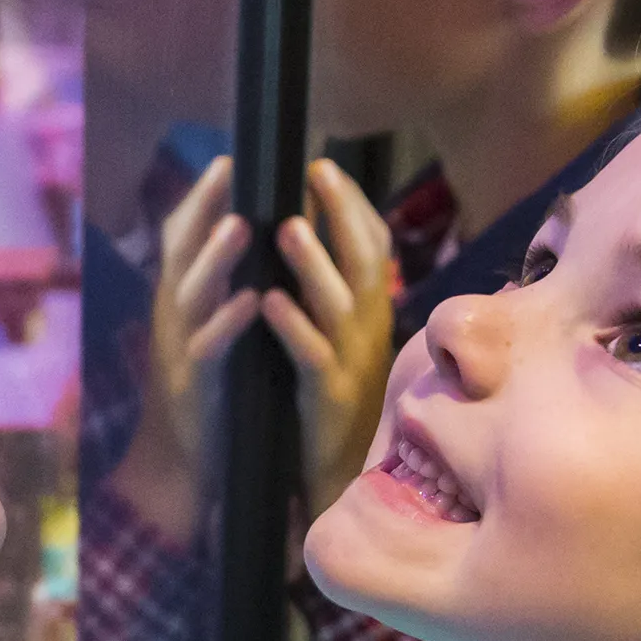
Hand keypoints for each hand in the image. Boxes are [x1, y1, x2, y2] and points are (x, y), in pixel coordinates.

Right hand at [109, 158, 259, 544]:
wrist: (185, 457)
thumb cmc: (212, 379)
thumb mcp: (208, 321)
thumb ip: (220, 279)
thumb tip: (249, 224)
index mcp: (181, 295)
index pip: (183, 235)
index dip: (202, 197)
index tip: (229, 158)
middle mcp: (174, 314)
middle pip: (180, 252)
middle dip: (203, 209)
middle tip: (228, 170)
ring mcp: (180, 348)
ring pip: (192, 295)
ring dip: (215, 258)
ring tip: (240, 226)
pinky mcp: (196, 385)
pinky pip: (209, 349)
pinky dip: (228, 323)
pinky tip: (252, 301)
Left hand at [268, 159, 395, 510]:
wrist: (338, 476)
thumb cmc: (330, 397)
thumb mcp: (340, 336)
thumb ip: (331, 290)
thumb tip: (303, 231)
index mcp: (370, 311)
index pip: (372, 244)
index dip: (351, 204)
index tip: (321, 165)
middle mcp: (369, 329)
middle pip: (365, 261)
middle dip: (341, 213)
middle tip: (315, 172)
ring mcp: (353, 363)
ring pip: (339, 305)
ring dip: (314, 264)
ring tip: (288, 228)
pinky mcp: (329, 398)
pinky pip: (311, 356)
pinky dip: (292, 327)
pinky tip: (268, 302)